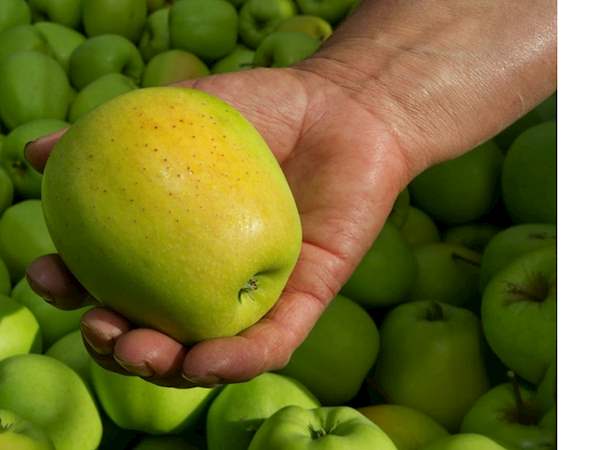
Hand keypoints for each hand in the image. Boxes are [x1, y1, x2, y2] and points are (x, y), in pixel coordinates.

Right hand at [25, 68, 408, 386]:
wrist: (344, 108)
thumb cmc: (264, 108)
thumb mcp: (178, 113)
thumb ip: (109, 131)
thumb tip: (34, 153)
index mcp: (176, 244)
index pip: (116, 281)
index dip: (74, 289)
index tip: (48, 273)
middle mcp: (212, 278)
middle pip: (157, 331)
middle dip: (118, 346)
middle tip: (99, 330)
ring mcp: (259, 294)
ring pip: (209, 353)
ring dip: (168, 368)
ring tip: (139, 353)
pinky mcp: (308, 301)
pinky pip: (272, 344)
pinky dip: (237, 362)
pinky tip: (203, 362)